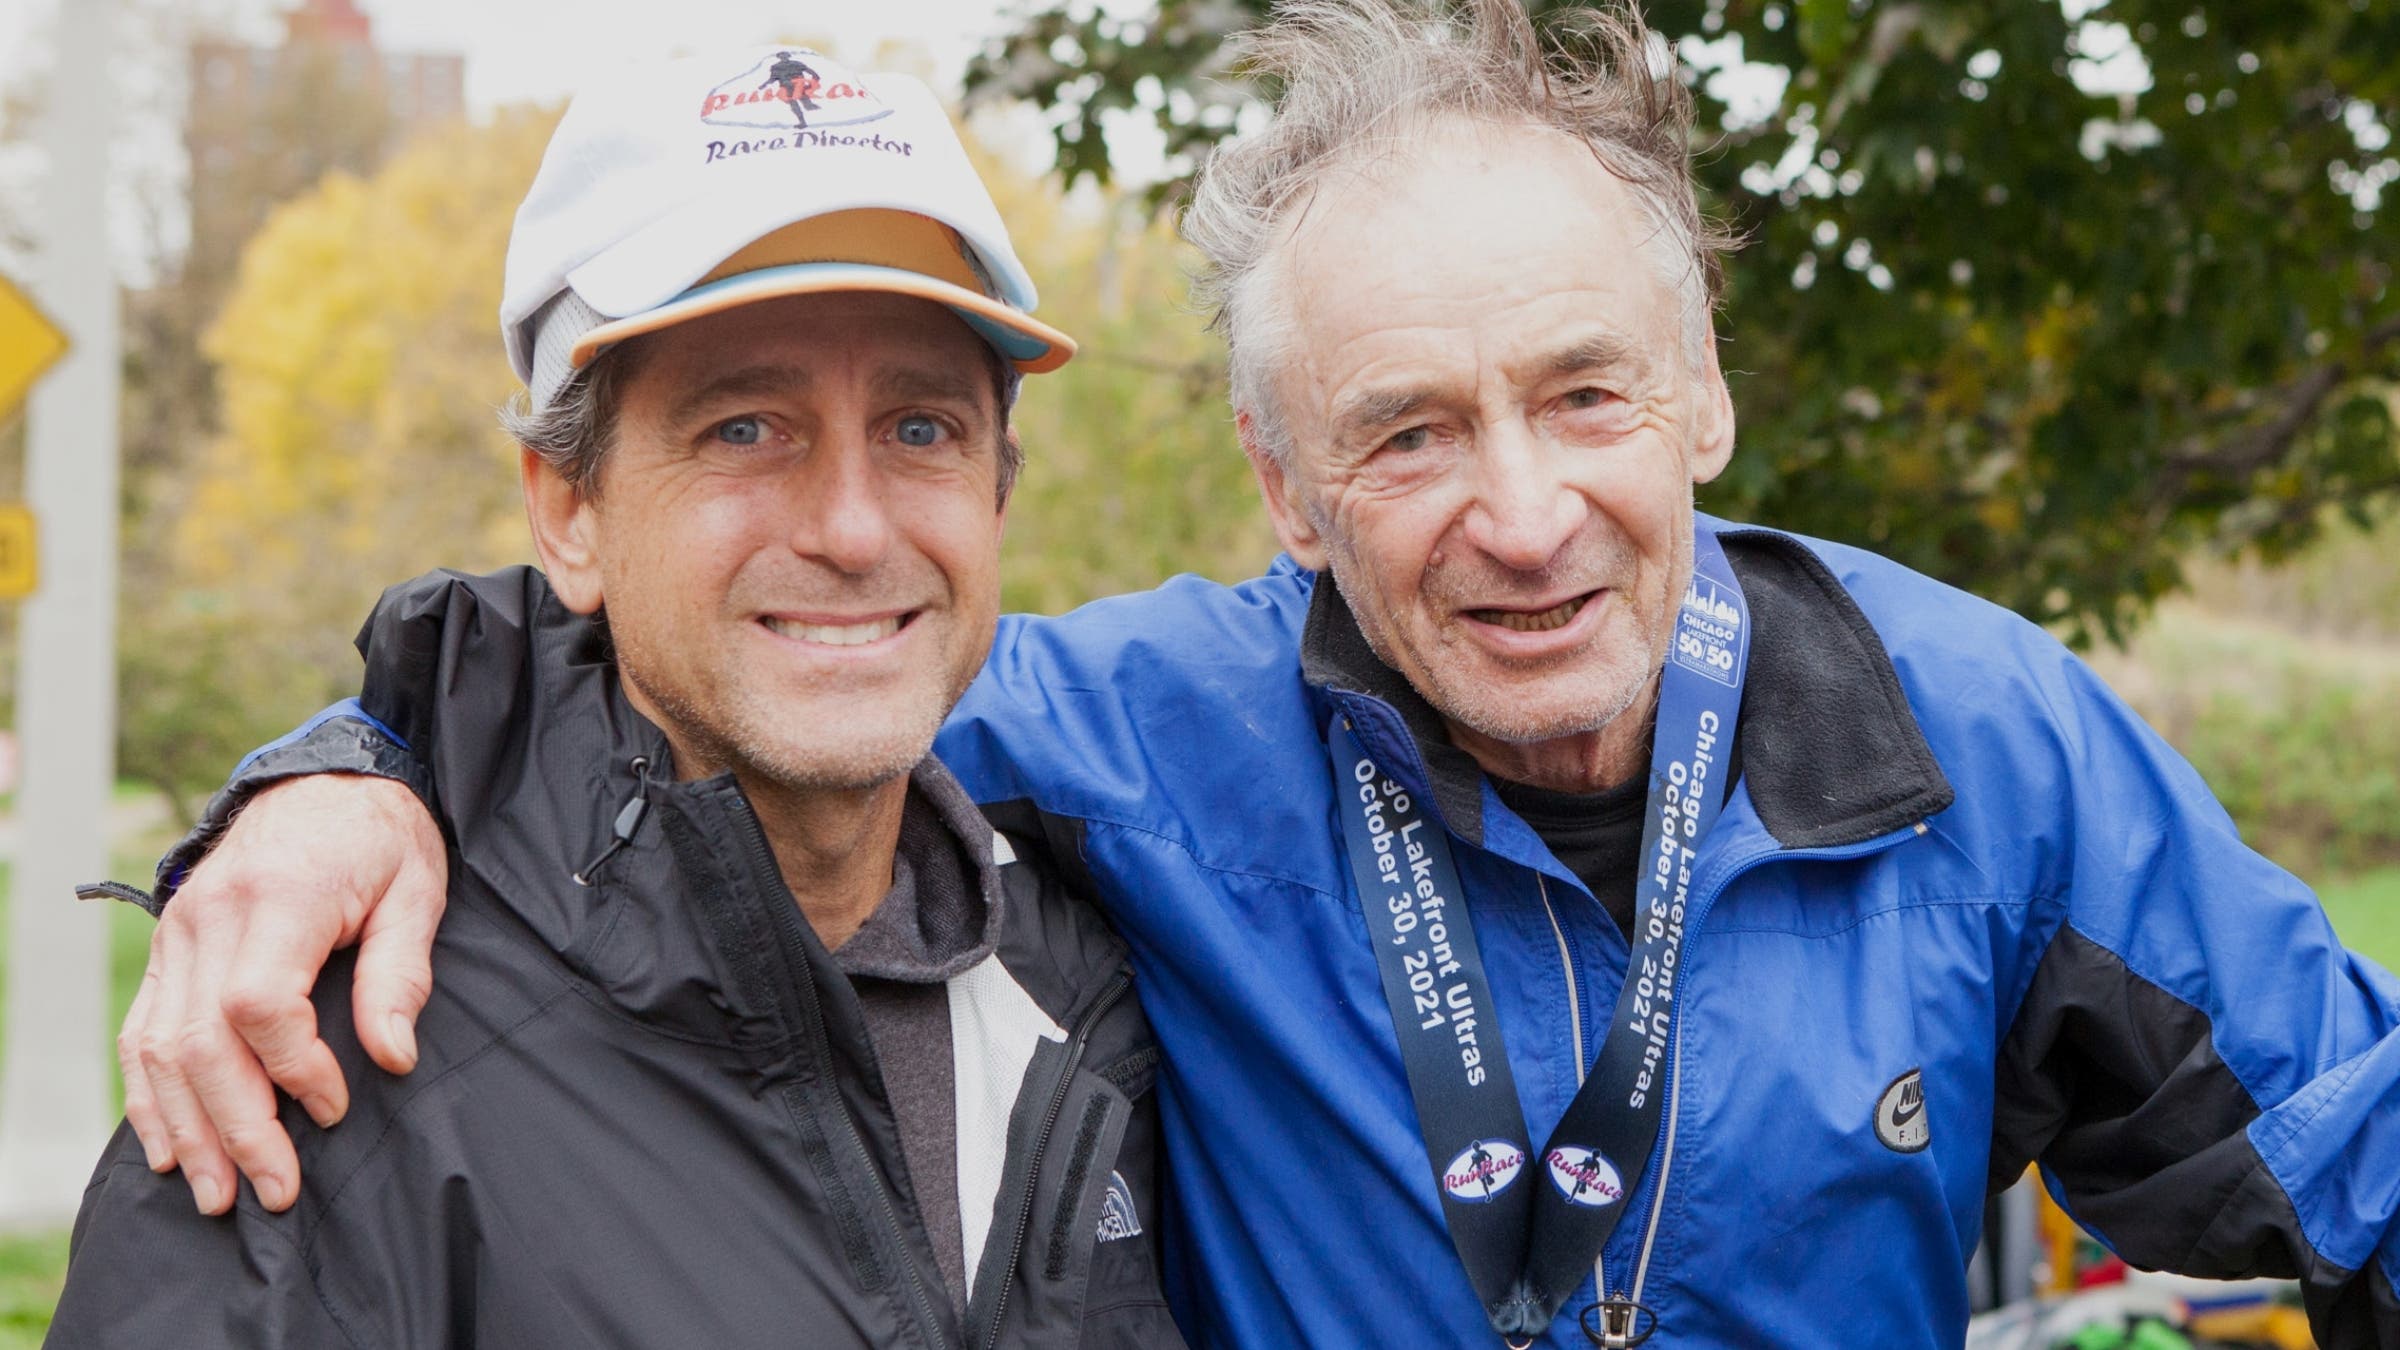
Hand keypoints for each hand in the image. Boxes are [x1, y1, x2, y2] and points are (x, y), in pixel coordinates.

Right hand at [119, 773, 445, 1214]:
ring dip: (188, 1129)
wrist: (329, 778)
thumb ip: (400, 974)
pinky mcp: (168, 947)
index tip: (336, 1107)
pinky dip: (150, 1095)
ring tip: (220, 1194)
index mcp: (279, 897)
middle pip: (201, 1041)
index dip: (295, 1068)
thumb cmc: (383, 837)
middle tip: (275, 1190)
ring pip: (161, 1047)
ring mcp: (178, 933)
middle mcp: (211, 917)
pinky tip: (171, 1147)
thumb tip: (393, 1057)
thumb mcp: (416, 891)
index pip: (259, 1004)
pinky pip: (143, 1031)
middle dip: (237, 1127)